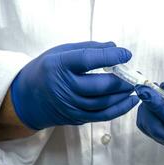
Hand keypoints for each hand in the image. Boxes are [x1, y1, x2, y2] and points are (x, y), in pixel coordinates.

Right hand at [11, 41, 138, 129]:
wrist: (28, 98)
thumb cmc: (47, 70)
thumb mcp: (61, 52)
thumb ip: (88, 49)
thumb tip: (114, 47)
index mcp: (58, 66)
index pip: (87, 60)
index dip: (110, 57)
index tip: (126, 54)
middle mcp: (64, 87)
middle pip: (99, 86)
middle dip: (122, 81)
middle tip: (135, 75)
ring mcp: (70, 106)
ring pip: (103, 103)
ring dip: (123, 95)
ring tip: (135, 86)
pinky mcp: (77, 118)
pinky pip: (102, 116)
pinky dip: (120, 109)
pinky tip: (131, 101)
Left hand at [135, 76, 163, 149]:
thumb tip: (162, 88)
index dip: (157, 104)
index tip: (144, 90)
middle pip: (158, 128)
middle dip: (148, 107)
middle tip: (146, 88)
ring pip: (150, 129)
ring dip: (145, 110)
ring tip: (152, 94)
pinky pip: (147, 128)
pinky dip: (145, 114)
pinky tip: (152, 103)